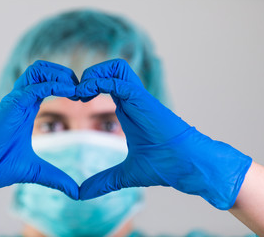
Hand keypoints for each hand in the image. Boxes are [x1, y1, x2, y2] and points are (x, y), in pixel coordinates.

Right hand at [0, 60, 79, 229]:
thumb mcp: (34, 170)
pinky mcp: (10, 105)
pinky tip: (70, 93)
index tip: (83, 99)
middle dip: (65, 74)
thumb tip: (75, 192)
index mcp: (26, 110)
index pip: (47, 83)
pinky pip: (35, 86)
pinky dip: (55, 85)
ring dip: (60, 74)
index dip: (66, 85)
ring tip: (75, 89)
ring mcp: (14, 101)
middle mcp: (21, 101)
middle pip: (43, 70)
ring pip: (37, 71)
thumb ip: (56, 177)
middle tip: (82, 90)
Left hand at [77, 59, 251, 209]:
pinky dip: (101, 83)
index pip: (108, 84)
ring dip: (95, 74)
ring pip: (117, 68)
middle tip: (78, 94)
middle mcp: (133, 100)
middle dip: (91, 74)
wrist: (188, 166)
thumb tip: (82, 194)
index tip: (76, 102)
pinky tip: (86, 95)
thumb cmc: (164, 166)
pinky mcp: (144, 101)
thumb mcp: (124, 174)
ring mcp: (139, 99)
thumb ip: (103, 181)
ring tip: (82, 92)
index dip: (90, 86)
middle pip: (112, 68)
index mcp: (128, 110)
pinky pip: (120, 82)